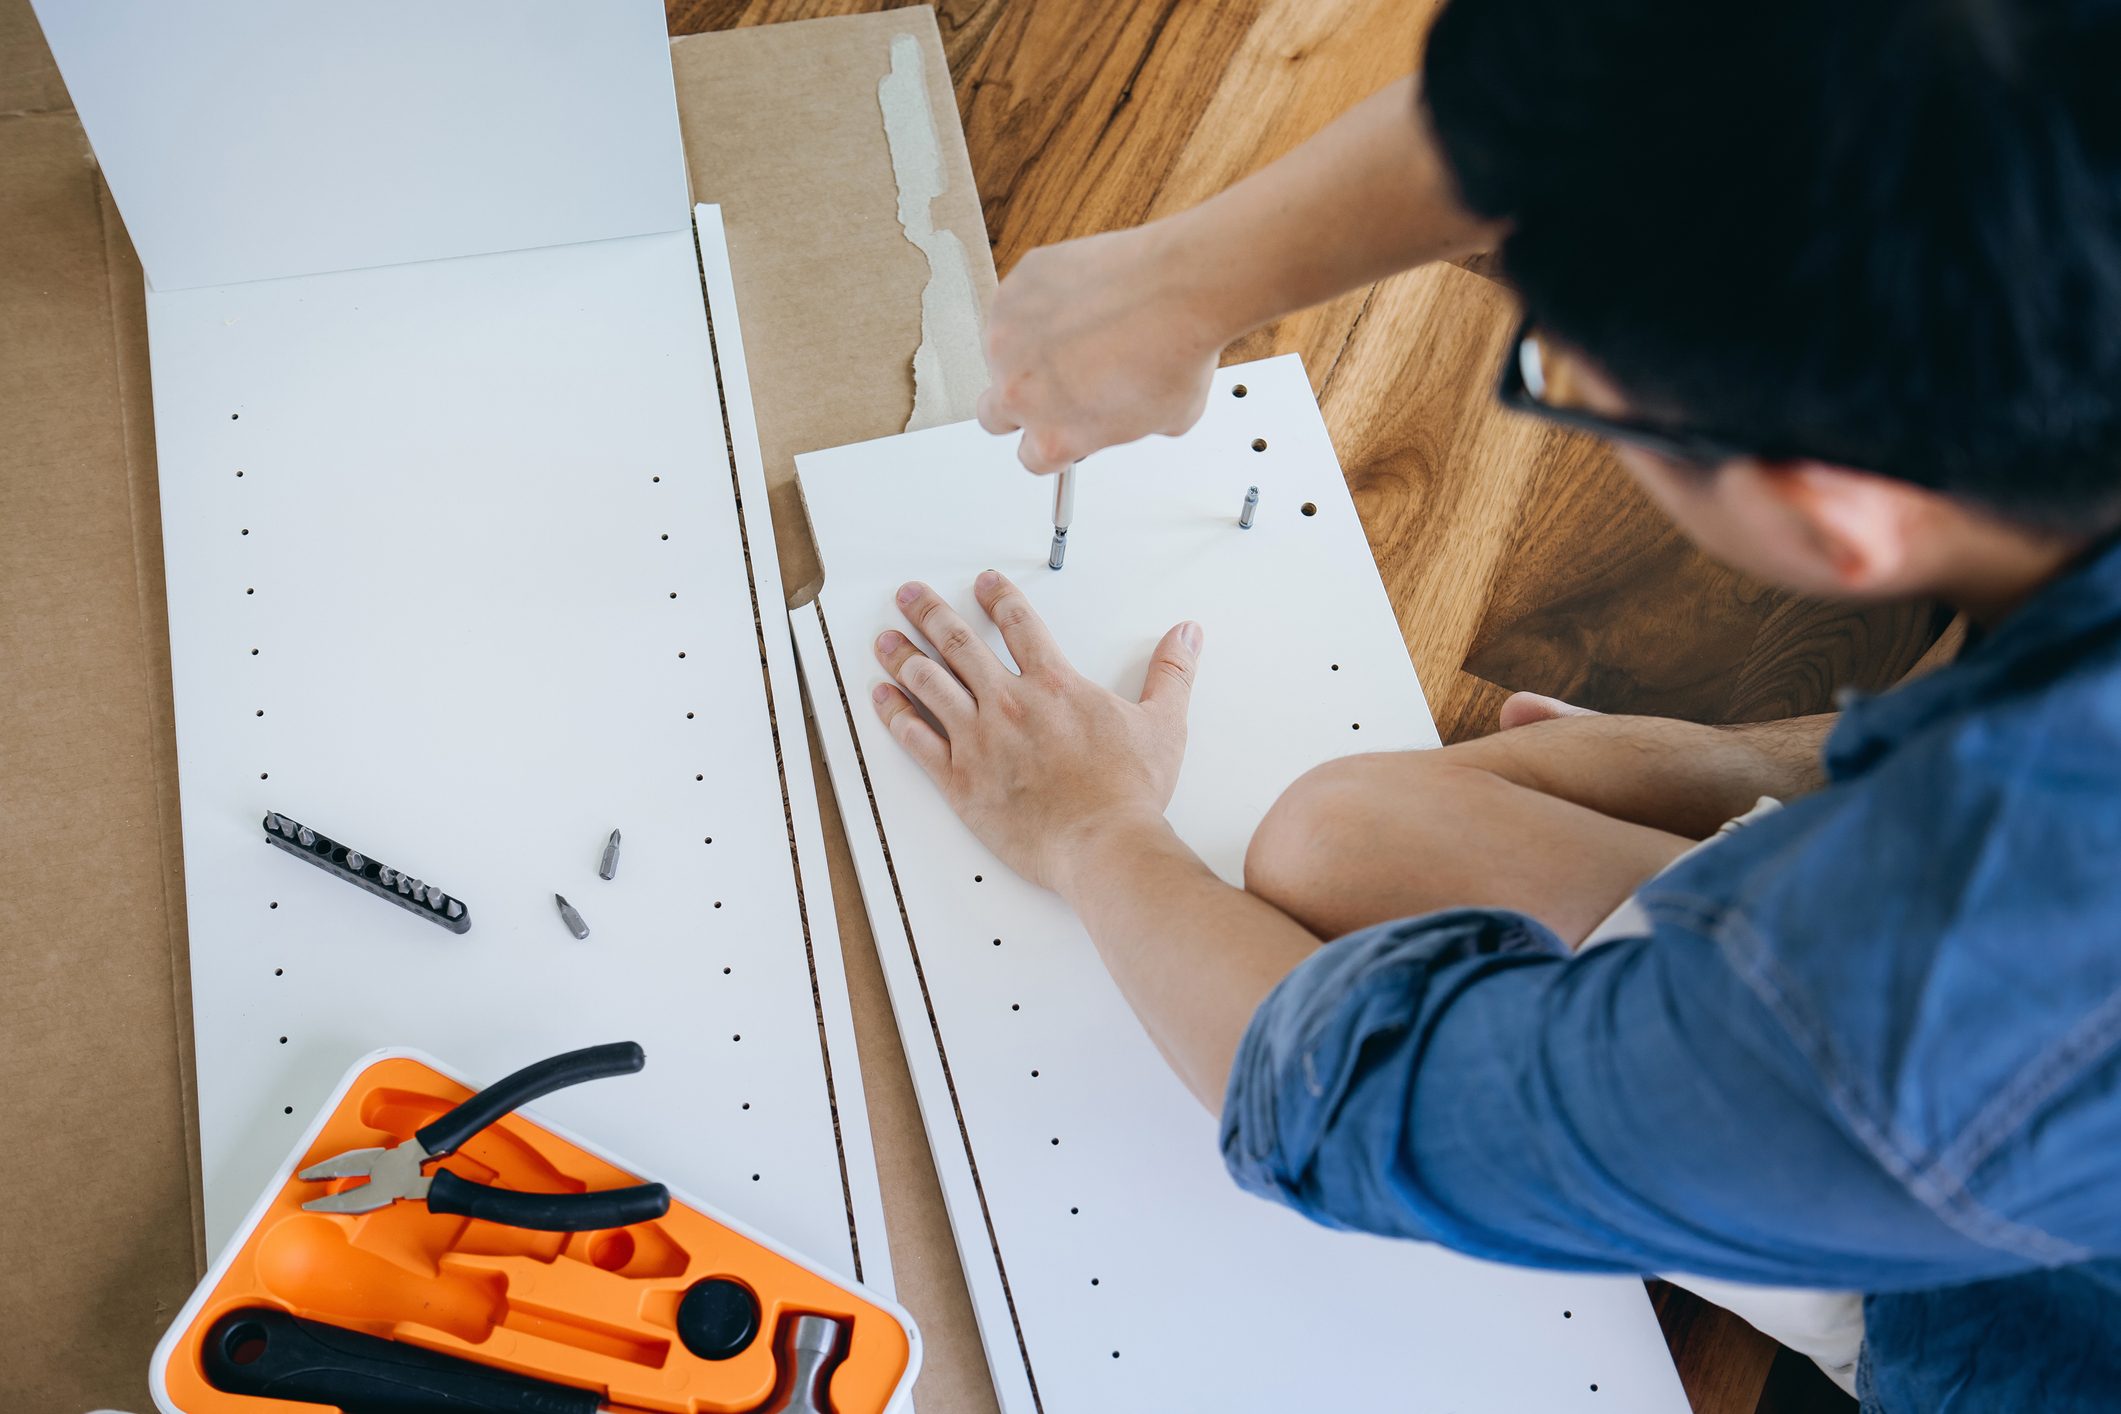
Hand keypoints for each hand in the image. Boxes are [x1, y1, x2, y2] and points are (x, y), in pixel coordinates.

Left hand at [870, 571, 1202, 892]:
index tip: (982, 584)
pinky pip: (916, 739)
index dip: (998, 598)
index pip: (1018, 624)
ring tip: (885, 638)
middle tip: (909, 595)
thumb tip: (1185, 635)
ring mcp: (979, 741)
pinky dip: (894, 714)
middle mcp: (1009, 704)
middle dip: (929, 613)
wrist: (1103, 846)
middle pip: (959, 643)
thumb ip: (1171, 673)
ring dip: (902, 655)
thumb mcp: (1163, 724)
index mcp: (1054, 685)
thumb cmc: (1129, 794)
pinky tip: (881, 697)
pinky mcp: (960, 780)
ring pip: (929, 684)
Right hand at [977, 221, 1232, 473]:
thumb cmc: (1175, 352)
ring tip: (1082, 329)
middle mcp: (1018, 392)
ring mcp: (1008, 338)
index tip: (1063, 425)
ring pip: (1003, 353)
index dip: (1052, 440)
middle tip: (1057, 383)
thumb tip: (1119, 412)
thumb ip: (1119, 427)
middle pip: (993, 415)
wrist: (1180, 287)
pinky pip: (1019, 303)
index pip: (1031, 458)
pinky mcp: (1015, 289)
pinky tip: (1082, 298)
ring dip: (1031, 347)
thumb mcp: (1162, 420)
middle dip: (1021, 404)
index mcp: (1052, 438)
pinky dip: (1042, 303)